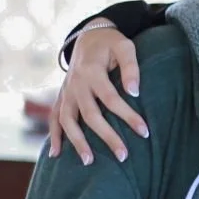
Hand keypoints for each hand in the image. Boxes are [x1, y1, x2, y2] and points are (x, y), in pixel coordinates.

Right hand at [48, 21, 145, 164]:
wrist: (87, 36)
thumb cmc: (111, 43)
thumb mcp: (125, 46)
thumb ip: (131, 67)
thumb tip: (134, 92)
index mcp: (91, 72)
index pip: (111, 99)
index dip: (128, 116)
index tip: (144, 132)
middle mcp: (75, 85)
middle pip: (90, 116)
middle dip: (107, 137)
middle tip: (123, 156)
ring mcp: (65, 93)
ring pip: (68, 121)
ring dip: (77, 142)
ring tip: (89, 162)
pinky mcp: (61, 97)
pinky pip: (54, 119)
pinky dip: (53, 136)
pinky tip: (55, 155)